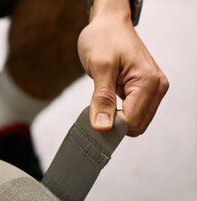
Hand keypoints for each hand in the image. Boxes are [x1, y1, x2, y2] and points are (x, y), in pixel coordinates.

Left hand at [78, 10, 168, 135]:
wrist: (109, 23)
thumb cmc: (104, 38)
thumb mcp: (99, 68)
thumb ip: (102, 99)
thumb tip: (102, 126)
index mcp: (148, 81)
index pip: (132, 122)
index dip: (110, 124)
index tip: (94, 115)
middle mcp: (157, 86)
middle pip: (137, 126)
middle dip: (114, 122)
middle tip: (97, 106)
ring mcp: (154, 88)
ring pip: (136, 122)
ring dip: (117, 117)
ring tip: (103, 99)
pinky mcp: (146, 89)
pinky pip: (134, 113)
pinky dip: (119, 112)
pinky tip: (109, 99)